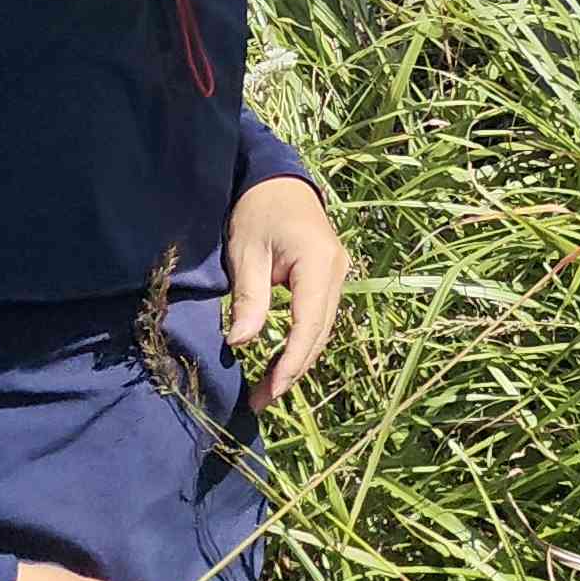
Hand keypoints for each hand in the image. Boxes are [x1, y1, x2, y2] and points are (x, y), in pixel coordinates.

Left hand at [226, 176, 350, 408]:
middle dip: (292, 371)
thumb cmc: (257, 210)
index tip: (267, 393)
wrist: (277, 178)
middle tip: (259, 402)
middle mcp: (338, 272)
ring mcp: (338, 275)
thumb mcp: (246, 252)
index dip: (291, 364)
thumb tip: (241, 344)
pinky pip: (319, 318)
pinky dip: (302, 343)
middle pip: (319, 333)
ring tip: (266, 390)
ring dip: (298, 361)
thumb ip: (249, 298)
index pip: (309, 325)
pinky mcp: (330, 277)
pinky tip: (281, 361)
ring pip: (322, 329)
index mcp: (319, 263)